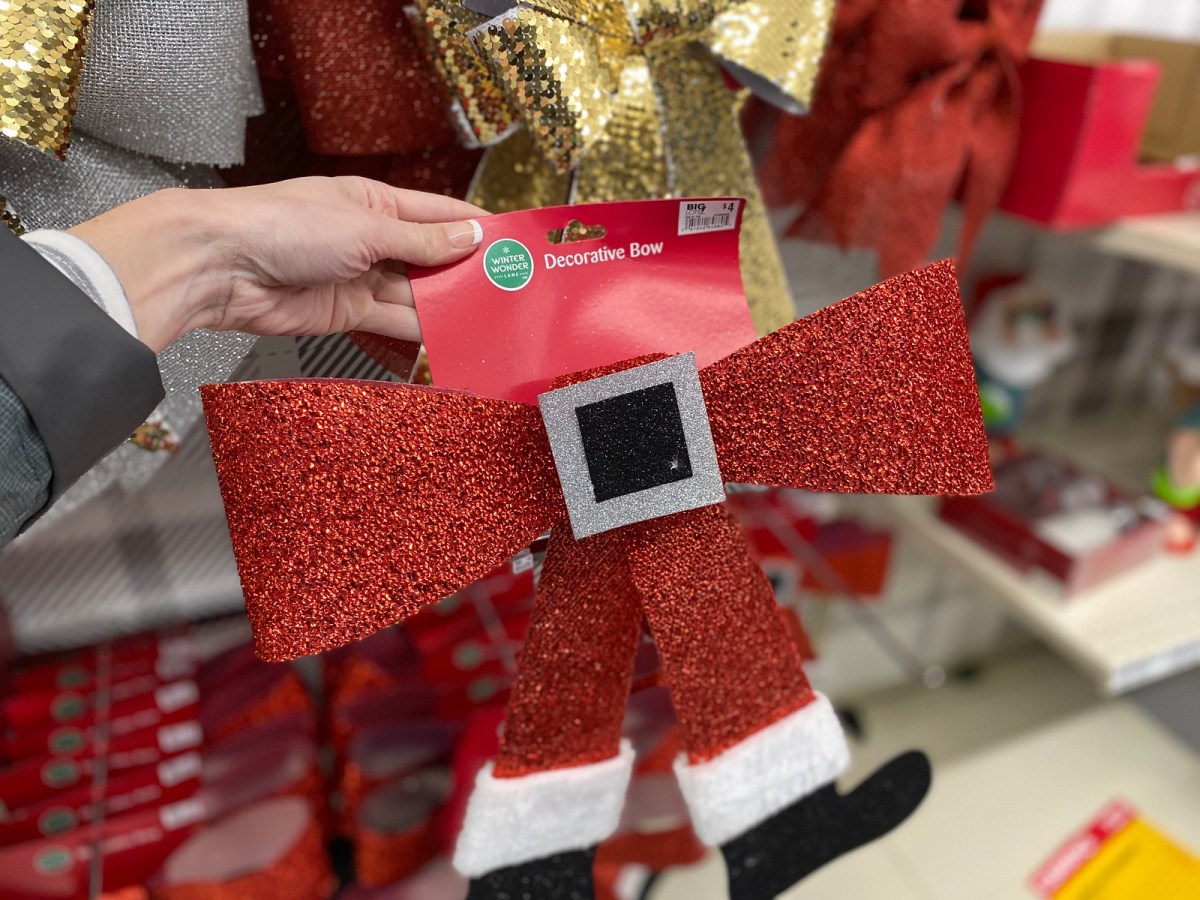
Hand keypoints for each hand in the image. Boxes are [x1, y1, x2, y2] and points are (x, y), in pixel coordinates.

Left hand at [69, 177, 485, 352]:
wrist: (222, 266)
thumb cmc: (283, 224)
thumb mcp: (366, 227)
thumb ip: (421, 239)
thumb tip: (470, 235)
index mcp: (376, 202)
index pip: (440, 213)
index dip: (477, 227)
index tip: (514, 243)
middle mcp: (371, 238)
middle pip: (432, 257)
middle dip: (467, 272)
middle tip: (509, 290)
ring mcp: (359, 277)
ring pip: (417, 293)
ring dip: (448, 305)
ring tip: (487, 317)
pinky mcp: (346, 312)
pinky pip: (393, 321)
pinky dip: (420, 330)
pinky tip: (448, 336)